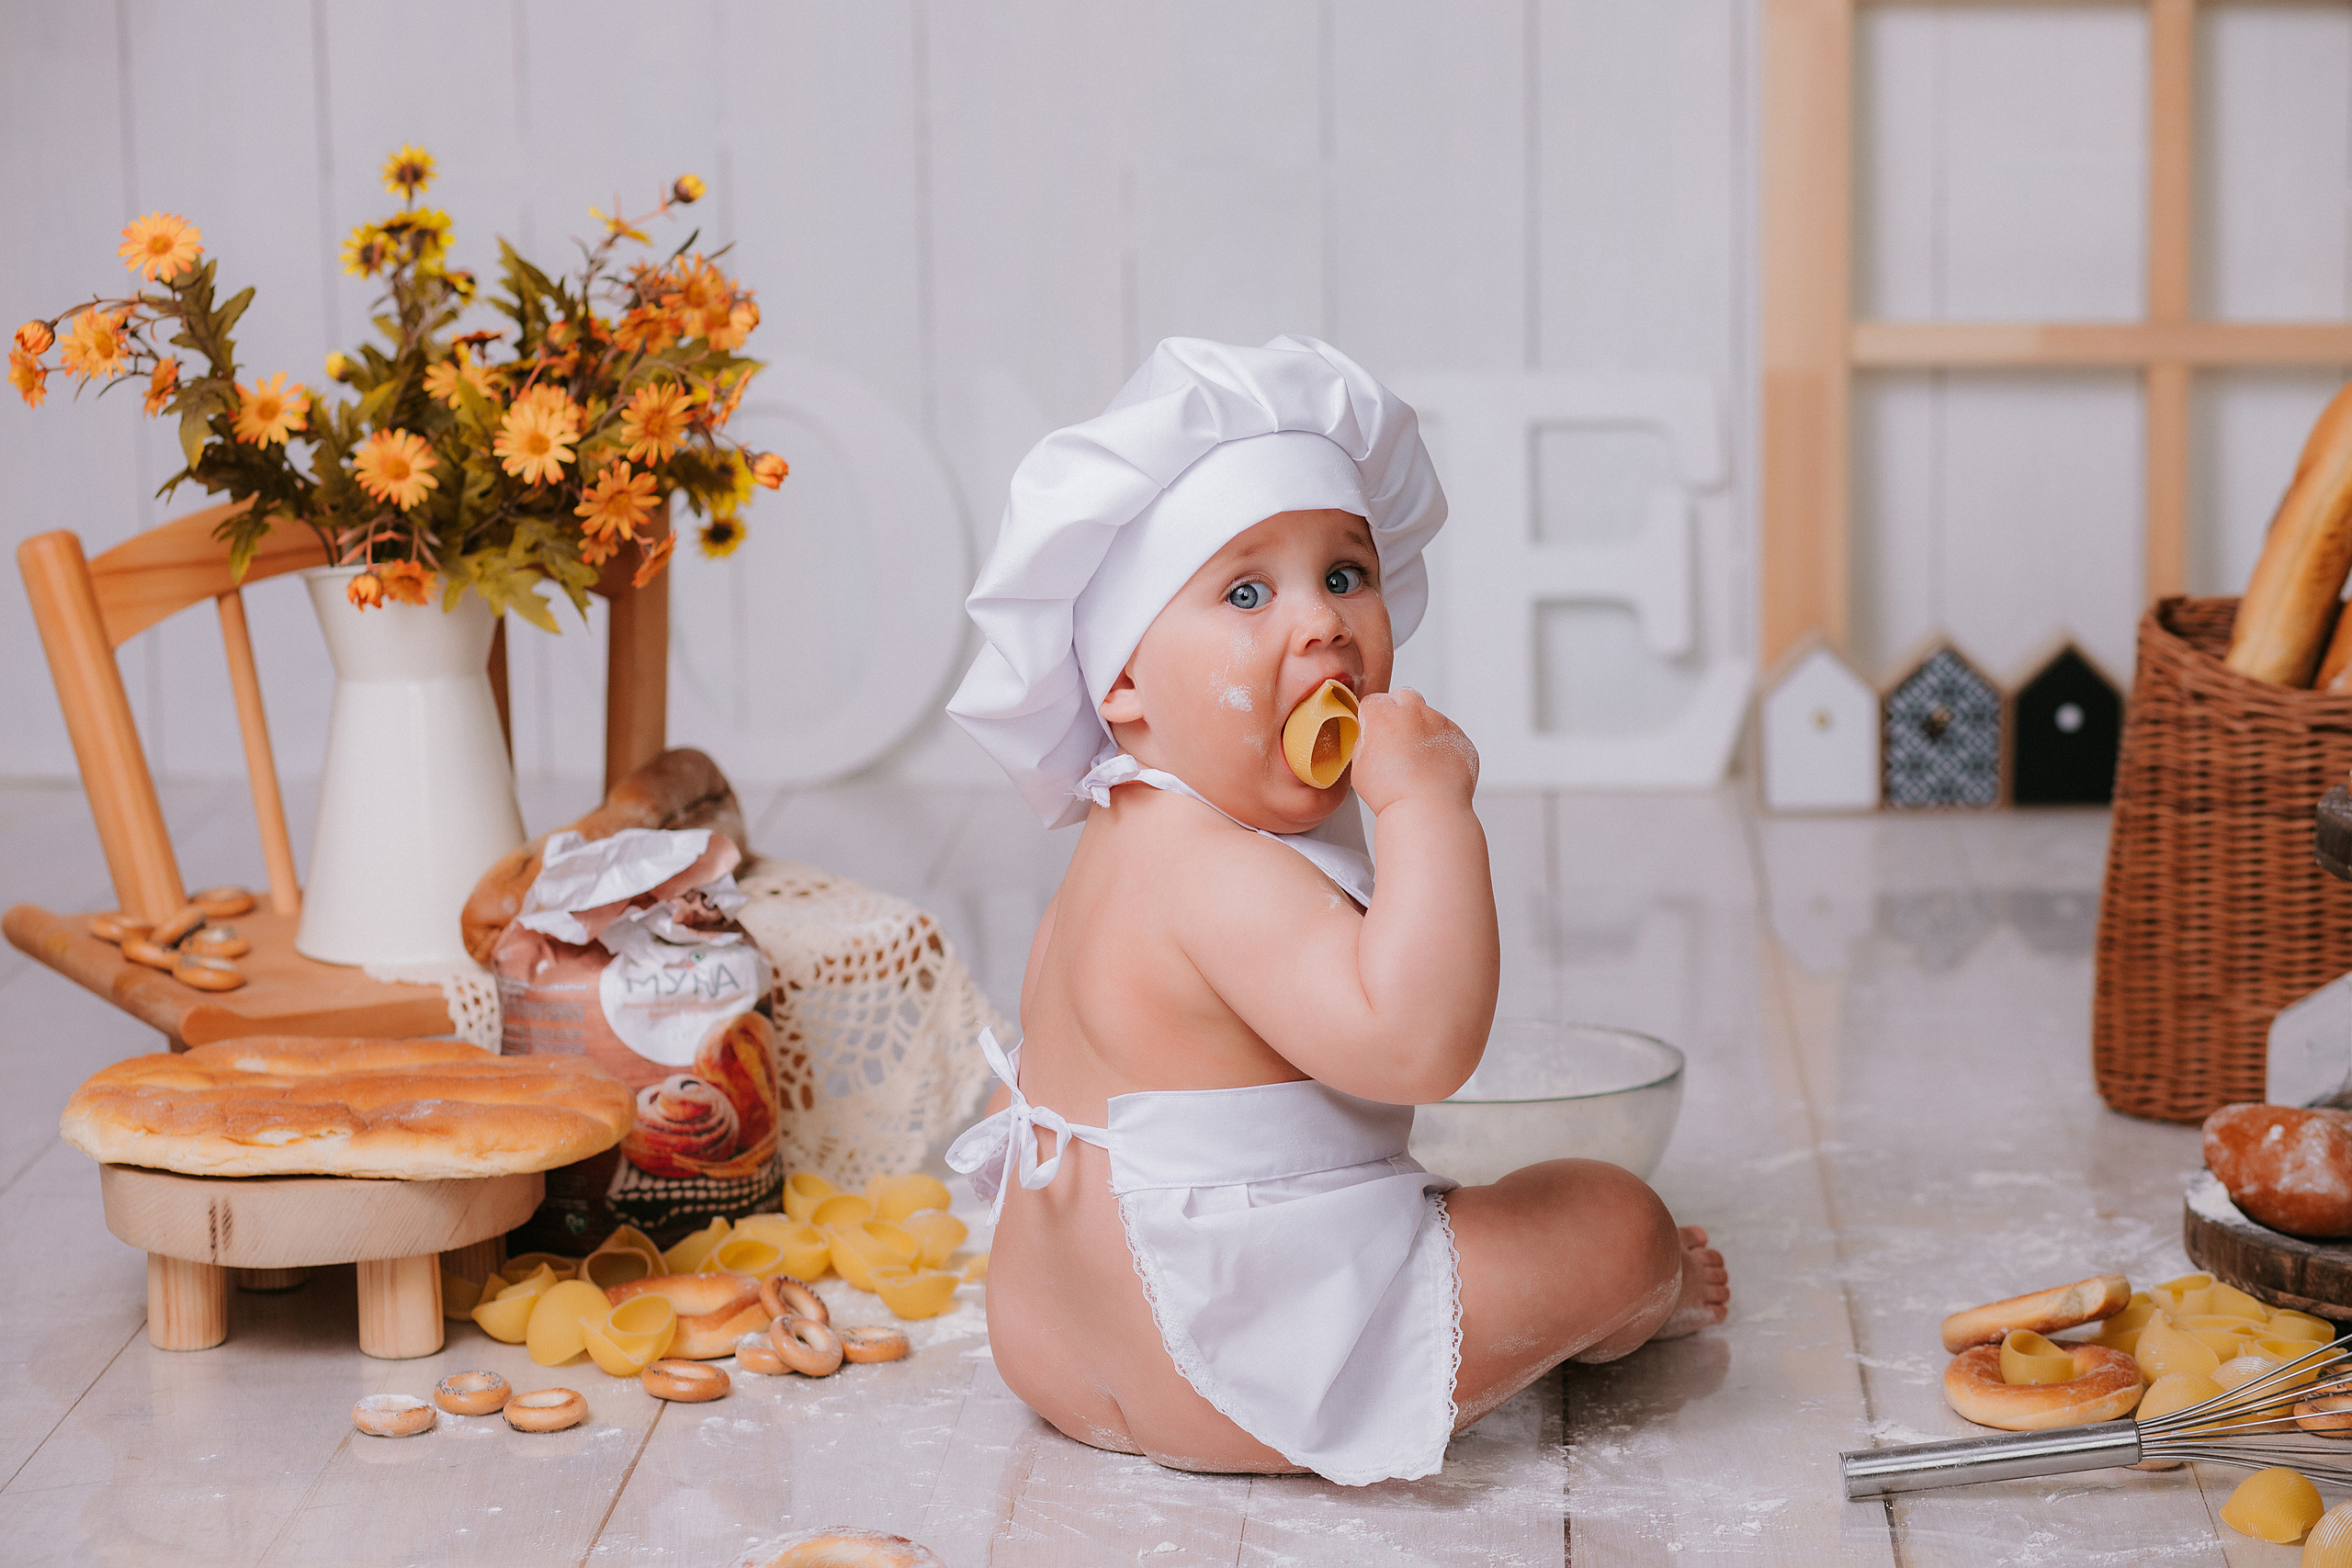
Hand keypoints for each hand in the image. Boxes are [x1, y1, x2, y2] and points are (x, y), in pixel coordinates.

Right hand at [1349, 688, 1477, 814]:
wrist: (1427, 810)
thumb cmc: (1391, 793)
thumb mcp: (1358, 766)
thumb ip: (1364, 742)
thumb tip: (1371, 736)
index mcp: (1384, 715)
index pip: (1374, 701)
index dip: (1372, 718)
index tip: (1374, 732)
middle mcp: (1414, 712)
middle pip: (1405, 697)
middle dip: (1399, 711)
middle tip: (1396, 738)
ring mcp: (1441, 724)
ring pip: (1430, 717)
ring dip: (1423, 731)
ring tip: (1418, 763)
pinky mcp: (1460, 739)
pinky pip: (1449, 737)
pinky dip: (1442, 748)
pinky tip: (1434, 770)